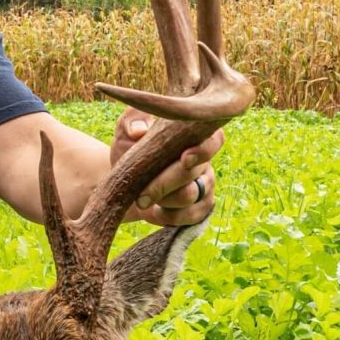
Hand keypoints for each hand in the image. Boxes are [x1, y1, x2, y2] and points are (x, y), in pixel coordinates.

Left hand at [111, 107, 223, 225]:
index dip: (202, 150)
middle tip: (140, 195)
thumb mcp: (126, 130)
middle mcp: (205, 160)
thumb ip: (132, 122)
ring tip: (142, 200)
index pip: (214, 140)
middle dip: (162, 185)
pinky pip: (191, 216)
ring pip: (189, 196)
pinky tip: (151, 212)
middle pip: (191, 174)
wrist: (125, 179)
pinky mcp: (201, 207)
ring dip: (162, 200)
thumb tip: (138, 131)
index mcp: (194, 135)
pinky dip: (167, 217)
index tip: (184, 158)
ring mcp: (206, 185)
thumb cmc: (130, 147)